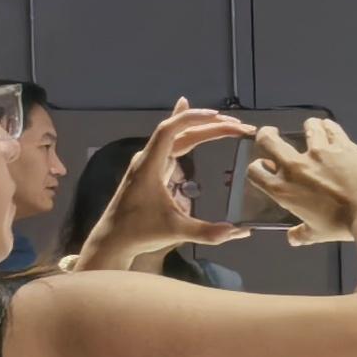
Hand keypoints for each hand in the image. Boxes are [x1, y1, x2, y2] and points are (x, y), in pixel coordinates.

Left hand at [71, 100, 252, 271]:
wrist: (112, 239)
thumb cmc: (139, 233)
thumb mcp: (176, 232)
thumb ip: (209, 232)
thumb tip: (243, 231)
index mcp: (149, 167)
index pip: (169, 130)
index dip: (193, 119)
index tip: (219, 117)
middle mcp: (148, 159)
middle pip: (179, 132)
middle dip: (209, 125)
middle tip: (238, 126)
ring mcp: (149, 163)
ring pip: (177, 137)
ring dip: (201, 129)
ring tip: (227, 123)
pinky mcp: (152, 170)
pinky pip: (171, 144)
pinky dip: (185, 132)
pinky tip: (191, 121)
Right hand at [246, 116, 356, 248]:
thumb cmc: (342, 225)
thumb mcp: (317, 233)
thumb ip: (302, 233)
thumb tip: (293, 238)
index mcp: (284, 189)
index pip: (255, 171)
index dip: (257, 167)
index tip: (265, 165)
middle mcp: (295, 166)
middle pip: (268, 140)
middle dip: (266, 134)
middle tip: (271, 134)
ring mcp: (319, 152)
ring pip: (306, 128)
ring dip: (308, 128)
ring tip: (312, 129)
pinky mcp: (342, 145)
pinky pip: (330, 128)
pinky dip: (328, 127)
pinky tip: (330, 128)